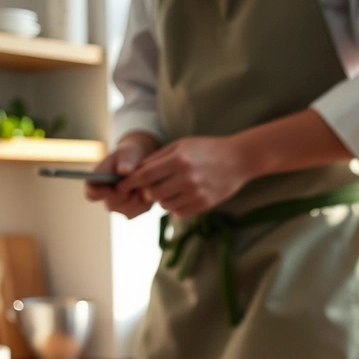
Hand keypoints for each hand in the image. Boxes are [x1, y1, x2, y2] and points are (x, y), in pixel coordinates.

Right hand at [85, 135, 158, 218]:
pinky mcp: (133, 211)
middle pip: (111, 205)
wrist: (140, 162)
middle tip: (136, 181)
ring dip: (137, 197)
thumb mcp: (126, 154)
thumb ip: (125, 161)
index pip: (91, 194)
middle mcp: (105, 198)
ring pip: (126, 211)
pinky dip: (146, 200)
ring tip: (143, 183)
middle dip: (125, 194)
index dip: (102, 192)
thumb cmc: (128, 156)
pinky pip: (139, 211)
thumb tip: (124, 171)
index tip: (116, 183)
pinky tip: (148, 189)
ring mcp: (119, 207)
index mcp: (96, 183)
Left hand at [119, 136, 249, 217]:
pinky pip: (178, 212)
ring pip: (164, 205)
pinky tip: (183, 195)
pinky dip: (175, 206)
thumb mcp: (181, 145)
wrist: (239, 159)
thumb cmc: (206, 149)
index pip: (145, 175)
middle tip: (150, 186)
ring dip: (162, 199)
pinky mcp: (204, 205)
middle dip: (147, 191)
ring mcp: (196, 193)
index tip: (119, 186)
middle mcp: (187, 178)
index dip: (129, 182)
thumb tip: (134, 173)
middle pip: (152, 193)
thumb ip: (157, 158)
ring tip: (172, 188)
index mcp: (179, 160)